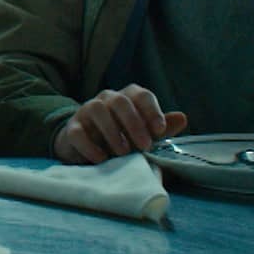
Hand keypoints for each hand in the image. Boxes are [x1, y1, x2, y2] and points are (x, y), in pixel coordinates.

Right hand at [52, 84, 188, 163]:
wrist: (88, 150)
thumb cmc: (121, 139)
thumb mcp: (143, 135)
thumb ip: (161, 128)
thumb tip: (182, 118)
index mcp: (127, 98)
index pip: (141, 94)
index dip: (152, 110)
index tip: (160, 130)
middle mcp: (106, 99)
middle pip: (120, 101)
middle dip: (134, 123)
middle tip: (144, 146)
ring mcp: (86, 112)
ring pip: (97, 109)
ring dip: (112, 132)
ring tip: (123, 153)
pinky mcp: (72, 129)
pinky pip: (78, 132)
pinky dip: (90, 146)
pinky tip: (101, 159)